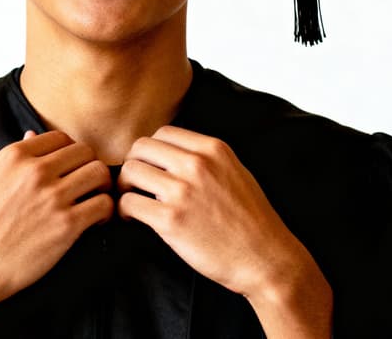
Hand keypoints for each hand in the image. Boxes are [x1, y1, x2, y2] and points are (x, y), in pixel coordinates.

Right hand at [0, 130, 112, 337]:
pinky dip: (106, 211)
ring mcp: (52, 198)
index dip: (69, 152)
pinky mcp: (66, 225)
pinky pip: (103, 204)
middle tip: (87, 183)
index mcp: (14, 157)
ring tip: (96, 198)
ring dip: (102, 185)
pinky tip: (96, 220)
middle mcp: (35, 171)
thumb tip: (33, 135)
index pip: (60, 137)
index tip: (69, 168)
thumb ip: (14, 158)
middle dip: (88, 166)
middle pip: (84, 151)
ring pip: (99, 172)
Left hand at [117, 126, 331, 336]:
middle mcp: (196, 164)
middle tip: (135, 183)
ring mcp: (183, 191)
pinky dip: (124, 210)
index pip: (163, 133)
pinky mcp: (171, 220)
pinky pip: (129, 203)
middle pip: (141, 147)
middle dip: (134, 163)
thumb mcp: (235, 171)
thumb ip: (206, 157)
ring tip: (131, 200)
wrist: (267, 260)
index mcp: (213, 148)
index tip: (151, 166)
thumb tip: (174, 152)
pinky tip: (132, 219)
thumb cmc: (252, 220)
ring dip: (125, 186)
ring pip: (130, 171)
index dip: (152, 150)